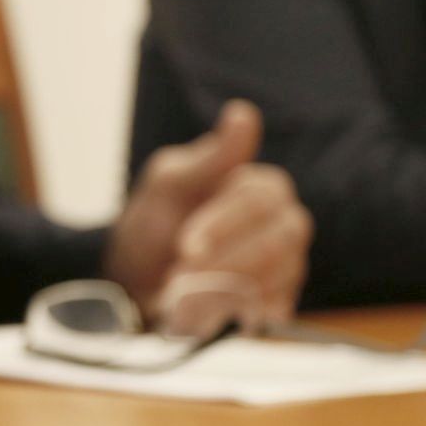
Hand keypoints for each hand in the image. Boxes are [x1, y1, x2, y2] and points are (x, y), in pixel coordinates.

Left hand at [104, 100, 312, 331]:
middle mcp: (282, 221)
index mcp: (259, 186)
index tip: (186, 245)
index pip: (258, 200)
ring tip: (182, 293)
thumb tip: (242, 113)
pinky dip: (239, 312)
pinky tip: (211, 310)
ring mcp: (286, 263)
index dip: (223, 224)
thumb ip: (209, 158)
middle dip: (226, 260)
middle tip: (182, 275)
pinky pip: (276, 308)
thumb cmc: (155, 226)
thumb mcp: (168, 185)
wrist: (139, 283)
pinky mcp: (279, 300)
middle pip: (279, 239)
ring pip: (279, 277)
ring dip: (226, 288)